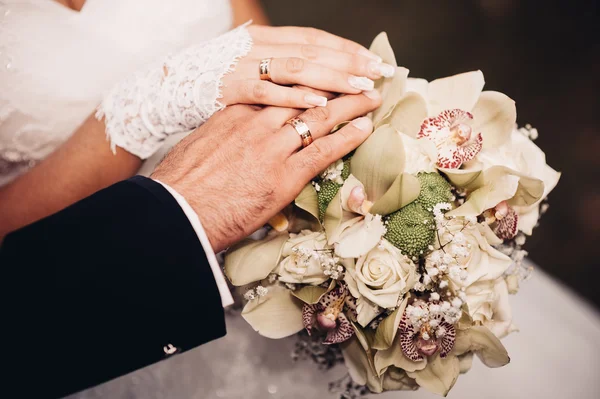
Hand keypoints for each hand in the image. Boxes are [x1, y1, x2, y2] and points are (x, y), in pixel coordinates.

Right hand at [151, 90, 381, 251]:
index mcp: (235, 115)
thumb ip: (223, 136)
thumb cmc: (180, 185)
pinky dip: (347, 137)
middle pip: (304, 97)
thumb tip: (232, 139)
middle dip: (334, 86)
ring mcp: (272, 149)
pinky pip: (323, 151)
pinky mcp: (284, 177)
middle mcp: (257, 126)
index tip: (320, 79)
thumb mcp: (200, 147)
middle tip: (357, 78)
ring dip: (350, 105)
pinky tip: (364, 127)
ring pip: (319, 118)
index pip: (278, 93)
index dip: (304, 85)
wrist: (176, 213)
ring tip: (370, 95)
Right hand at [221, 26, 395, 107]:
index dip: (343, 47)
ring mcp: (243, 67)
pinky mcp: (230, 91)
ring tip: (359, 87)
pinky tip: (320, 104)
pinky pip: (268, 92)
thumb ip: (279, 69)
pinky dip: (295, 96)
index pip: (312, 38)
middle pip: (311, 51)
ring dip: (331, 78)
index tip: (371, 58)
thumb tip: (316, 79)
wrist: (168, 91)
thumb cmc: (216, 84)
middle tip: (377, 72)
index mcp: (264, 39)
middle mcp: (256, 47)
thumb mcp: (249, 68)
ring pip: (295, 68)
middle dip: (347, 61)